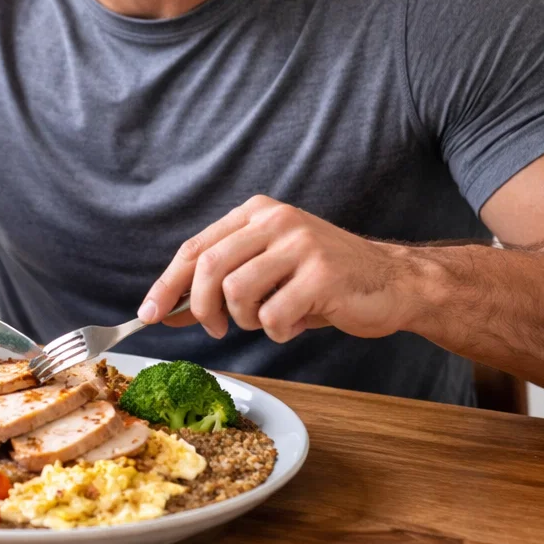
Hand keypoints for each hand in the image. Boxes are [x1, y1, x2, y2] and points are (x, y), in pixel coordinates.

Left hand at [138, 195, 420, 342]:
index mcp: (256, 213)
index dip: (167, 284)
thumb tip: (166, 310)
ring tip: (271, 318)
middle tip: (214, 329)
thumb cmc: (324, 281)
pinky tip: (298, 322)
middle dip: (201, 309)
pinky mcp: (322, 275)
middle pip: (209, 268)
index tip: (148, 313)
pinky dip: (279, 331)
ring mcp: (301, 245)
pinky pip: (274, 316)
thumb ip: (220, 284)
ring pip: (237, 293)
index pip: (196, 248)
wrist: (394, 282)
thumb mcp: (267, 271)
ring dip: (246, 320)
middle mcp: (276, 220)